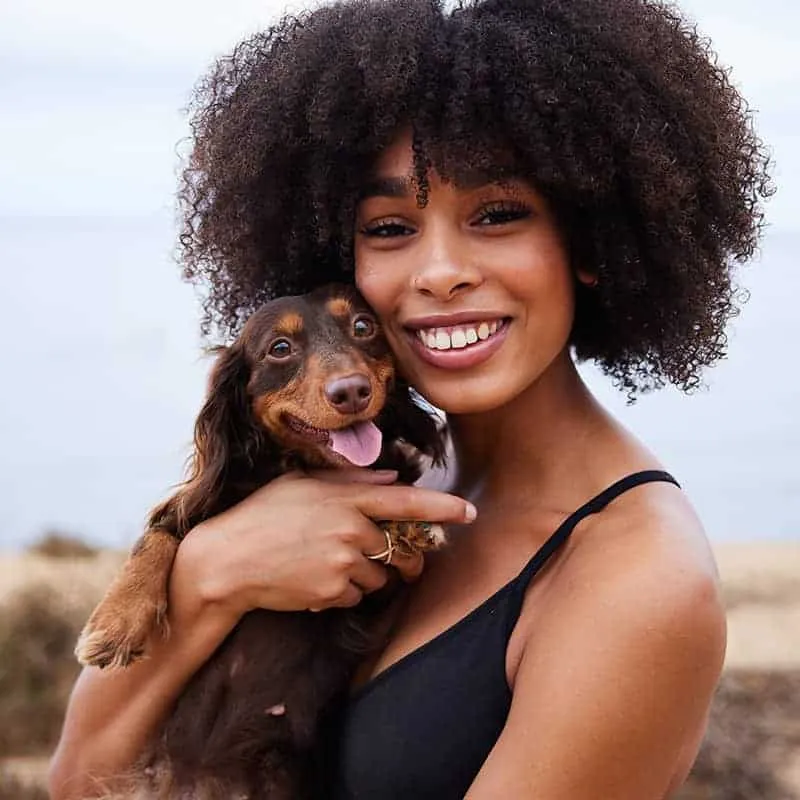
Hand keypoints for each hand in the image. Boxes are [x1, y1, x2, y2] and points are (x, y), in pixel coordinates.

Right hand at [177, 469, 475, 617]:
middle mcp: (350, 530)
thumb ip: (351, 480)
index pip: (406, 502)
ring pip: (379, 576)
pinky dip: (343, 591)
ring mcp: (342, 564)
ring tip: (326, 562)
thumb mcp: (303, 484)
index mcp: (346, 499)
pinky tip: (314, 578)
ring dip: (364, 573)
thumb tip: (392, 477)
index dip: (442, 507)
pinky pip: (356, 595)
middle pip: (400, 548)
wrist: (227, 561)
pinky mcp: (332, 593)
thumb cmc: (262, 514)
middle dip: (403, 556)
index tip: (468, 512)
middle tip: (392, 556)